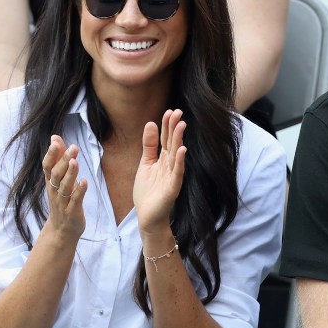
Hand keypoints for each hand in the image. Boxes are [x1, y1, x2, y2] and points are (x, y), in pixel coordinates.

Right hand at [42, 135, 87, 238]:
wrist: (62, 230)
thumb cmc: (62, 200)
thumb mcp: (59, 180)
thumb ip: (58, 159)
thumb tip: (55, 137)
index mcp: (51, 183)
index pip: (47, 166)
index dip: (51, 154)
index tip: (55, 141)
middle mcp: (54, 191)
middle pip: (56, 175)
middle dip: (63, 161)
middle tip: (73, 147)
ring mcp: (62, 202)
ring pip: (64, 187)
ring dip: (70, 174)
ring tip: (75, 161)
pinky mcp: (72, 212)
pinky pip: (75, 200)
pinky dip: (79, 191)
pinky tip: (85, 182)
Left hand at [134, 109, 186, 233]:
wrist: (147, 216)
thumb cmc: (147, 192)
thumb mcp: (145, 164)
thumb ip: (149, 146)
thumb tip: (150, 123)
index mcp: (163, 159)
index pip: (165, 138)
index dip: (167, 125)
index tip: (169, 111)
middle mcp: (170, 165)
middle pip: (172, 143)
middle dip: (174, 127)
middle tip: (177, 111)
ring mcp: (172, 176)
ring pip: (176, 154)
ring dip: (179, 140)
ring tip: (181, 125)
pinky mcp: (173, 188)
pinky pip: (177, 172)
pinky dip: (180, 161)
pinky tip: (182, 150)